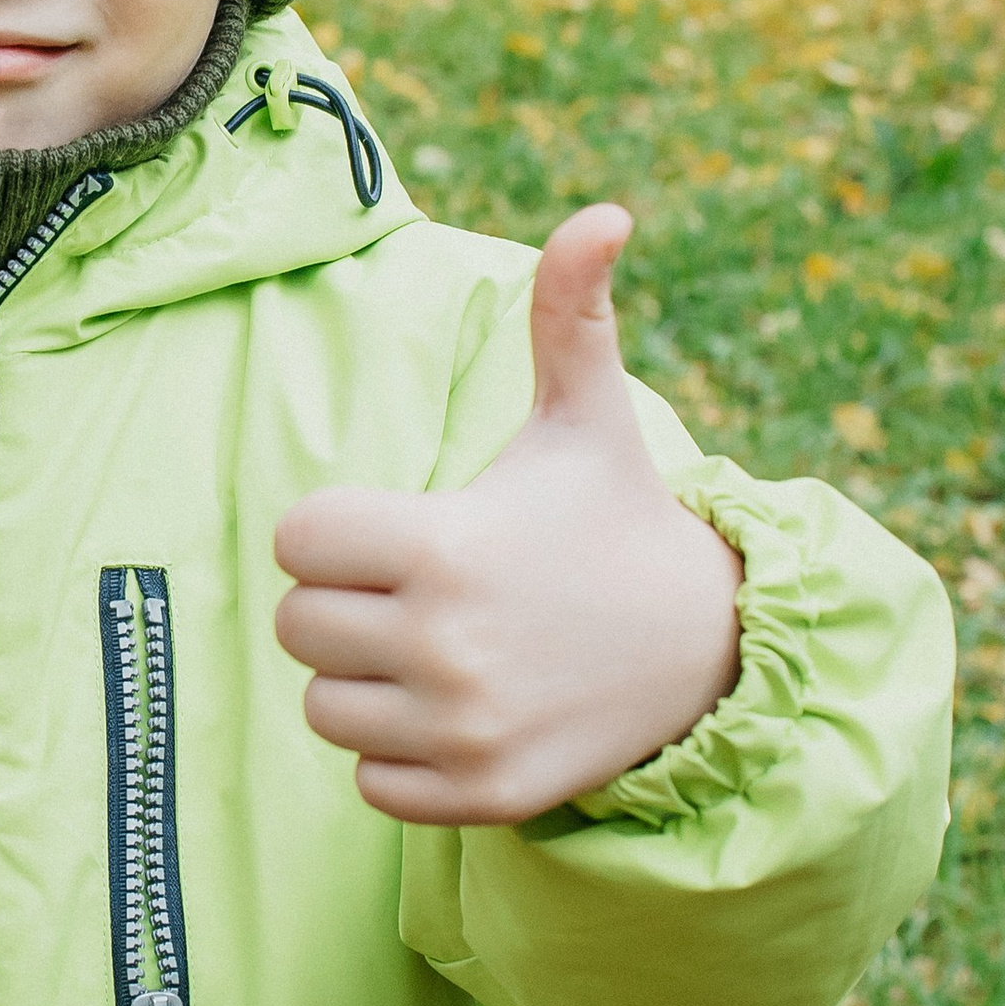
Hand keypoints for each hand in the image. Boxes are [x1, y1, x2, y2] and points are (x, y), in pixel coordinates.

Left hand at [273, 206, 743, 826]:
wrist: (707, 652)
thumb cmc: (616, 520)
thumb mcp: (587, 417)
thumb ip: (570, 314)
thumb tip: (604, 212)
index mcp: (443, 546)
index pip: (297, 543)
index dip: (336, 532)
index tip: (398, 531)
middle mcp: (443, 643)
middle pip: (299, 627)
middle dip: (345, 606)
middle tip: (421, 593)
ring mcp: (460, 727)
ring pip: (326, 709)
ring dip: (367, 685)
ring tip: (445, 652)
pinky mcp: (477, 793)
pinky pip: (370, 782)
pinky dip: (401, 756)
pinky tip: (462, 712)